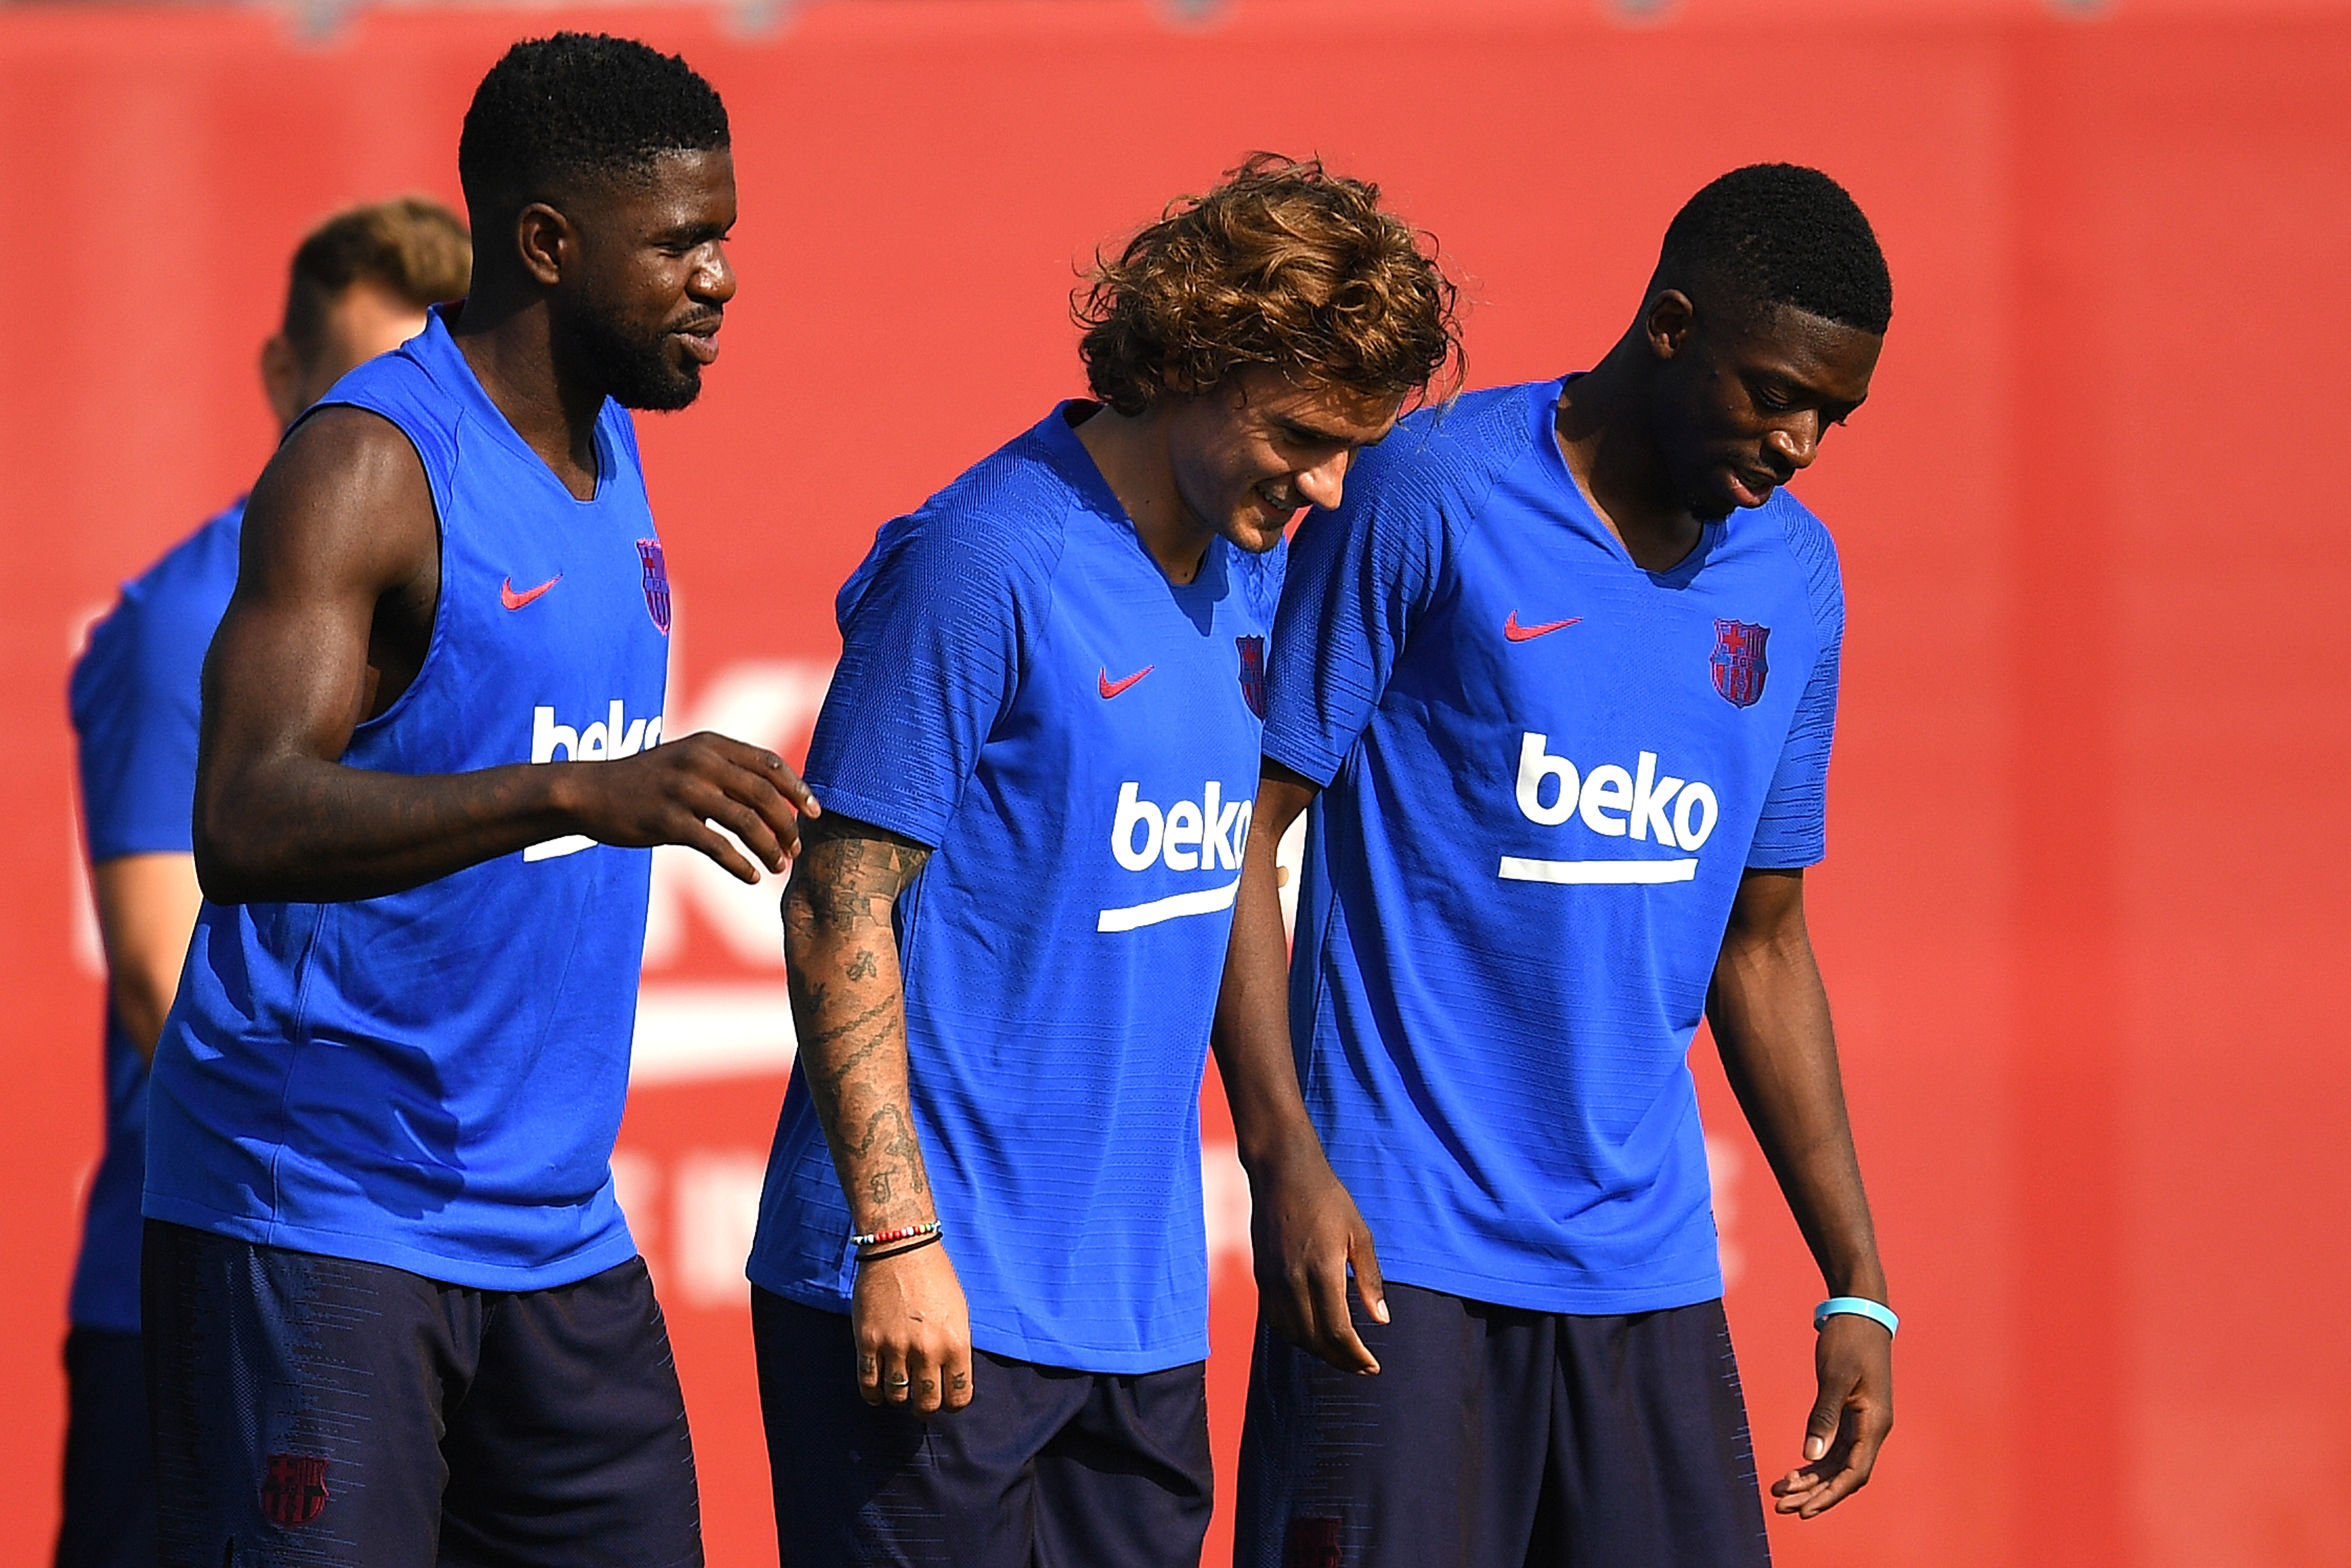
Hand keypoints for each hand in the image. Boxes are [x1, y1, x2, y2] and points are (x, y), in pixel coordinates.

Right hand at [565, 730, 818, 881]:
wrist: (589, 792)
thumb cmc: (646, 780)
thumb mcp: (688, 760)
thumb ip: (727, 770)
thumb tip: (776, 795)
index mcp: (711, 745)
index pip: (769, 763)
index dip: (797, 789)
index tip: (815, 813)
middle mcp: (701, 763)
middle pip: (764, 795)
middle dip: (787, 825)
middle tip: (796, 849)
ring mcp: (684, 791)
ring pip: (747, 823)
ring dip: (770, 848)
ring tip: (780, 867)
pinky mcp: (668, 821)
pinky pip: (718, 846)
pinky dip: (741, 865)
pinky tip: (752, 877)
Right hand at [851, 1243, 971, 1416]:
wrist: (901, 1248)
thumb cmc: (935, 1277)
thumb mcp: (959, 1313)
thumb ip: (955, 1348)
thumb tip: (949, 1379)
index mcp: (956, 1343)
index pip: (958, 1397)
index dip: (953, 1403)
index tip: (946, 1399)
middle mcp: (927, 1350)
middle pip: (927, 1404)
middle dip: (925, 1407)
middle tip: (921, 1399)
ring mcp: (895, 1348)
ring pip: (897, 1397)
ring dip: (899, 1398)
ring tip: (900, 1389)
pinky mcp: (868, 1342)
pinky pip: (869, 1384)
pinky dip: (873, 1394)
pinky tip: (877, 1391)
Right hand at [1247, 1136, 1386, 1374]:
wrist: (1281, 1172)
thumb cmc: (1327, 1199)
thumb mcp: (1359, 1234)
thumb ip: (1369, 1279)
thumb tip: (1381, 1321)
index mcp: (1321, 1270)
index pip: (1337, 1330)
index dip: (1355, 1355)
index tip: (1373, 1366)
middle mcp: (1292, 1280)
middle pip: (1314, 1340)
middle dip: (1340, 1360)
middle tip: (1362, 1367)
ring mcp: (1273, 1280)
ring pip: (1292, 1335)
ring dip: (1317, 1352)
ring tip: (1341, 1355)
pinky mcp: (1261, 1276)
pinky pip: (1275, 1320)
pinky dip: (1295, 1336)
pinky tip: (1312, 1336)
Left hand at [1771, 1313, 1893, 1516]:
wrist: (1860, 1312)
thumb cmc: (1849, 1340)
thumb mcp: (1835, 1377)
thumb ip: (1824, 1417)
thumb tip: (1811, 1457)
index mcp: (1874, 1423)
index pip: (1854, 1472)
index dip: (1829, 1494)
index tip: (1805, 1510)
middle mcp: (1872, 1428)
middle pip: (1844, 1474)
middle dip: (1814, 1493)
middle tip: (1780, 1507)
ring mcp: (1863, 1422)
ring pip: (1837, 1463)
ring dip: (1811, 1480)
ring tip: (1780, 1493)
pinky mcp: (1852, 1413)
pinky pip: (1834, 1447)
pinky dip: (1815, 1461)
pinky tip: (1794, 1471)